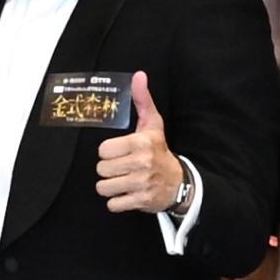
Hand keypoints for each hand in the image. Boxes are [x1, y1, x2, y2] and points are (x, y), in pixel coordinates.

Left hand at [91, 70, 189, 218]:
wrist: (178, 183)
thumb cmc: (159, 150)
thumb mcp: (153, 124)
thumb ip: (142, 100)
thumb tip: (138, 75)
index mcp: (141, 142)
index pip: (103, 150)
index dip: (109, 152)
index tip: (120, 152)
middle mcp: (142, 163)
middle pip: (101, 169)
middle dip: (108, 170)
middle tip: (121, 168)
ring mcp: (141, 184)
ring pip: (103, 188)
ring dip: (110, 187)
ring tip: (122, 181)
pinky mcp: (141, 201)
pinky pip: (113, 204)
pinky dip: (117, 201)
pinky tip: (127, 193)